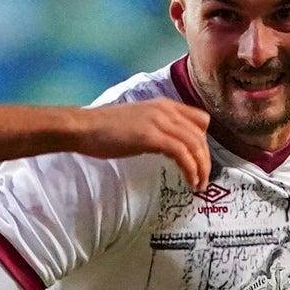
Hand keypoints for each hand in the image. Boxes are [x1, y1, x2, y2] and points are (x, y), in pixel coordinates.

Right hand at [75, 98, 212, 186]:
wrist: (84, 127)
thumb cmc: (104, 129)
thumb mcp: (139, 122)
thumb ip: (156, 128)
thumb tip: (167, 145)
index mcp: (164, 105)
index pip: (199, 120)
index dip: (204, 142)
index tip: (200, 161)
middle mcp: (166, 110)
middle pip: (200, 135)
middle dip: (205, 160)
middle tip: (204, 179)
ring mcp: (159, 122)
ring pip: (195, 144)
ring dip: (201, 168)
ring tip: (199, 184)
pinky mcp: (151, 136)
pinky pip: (182, 153)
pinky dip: (190, 169)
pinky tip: (189, 180)